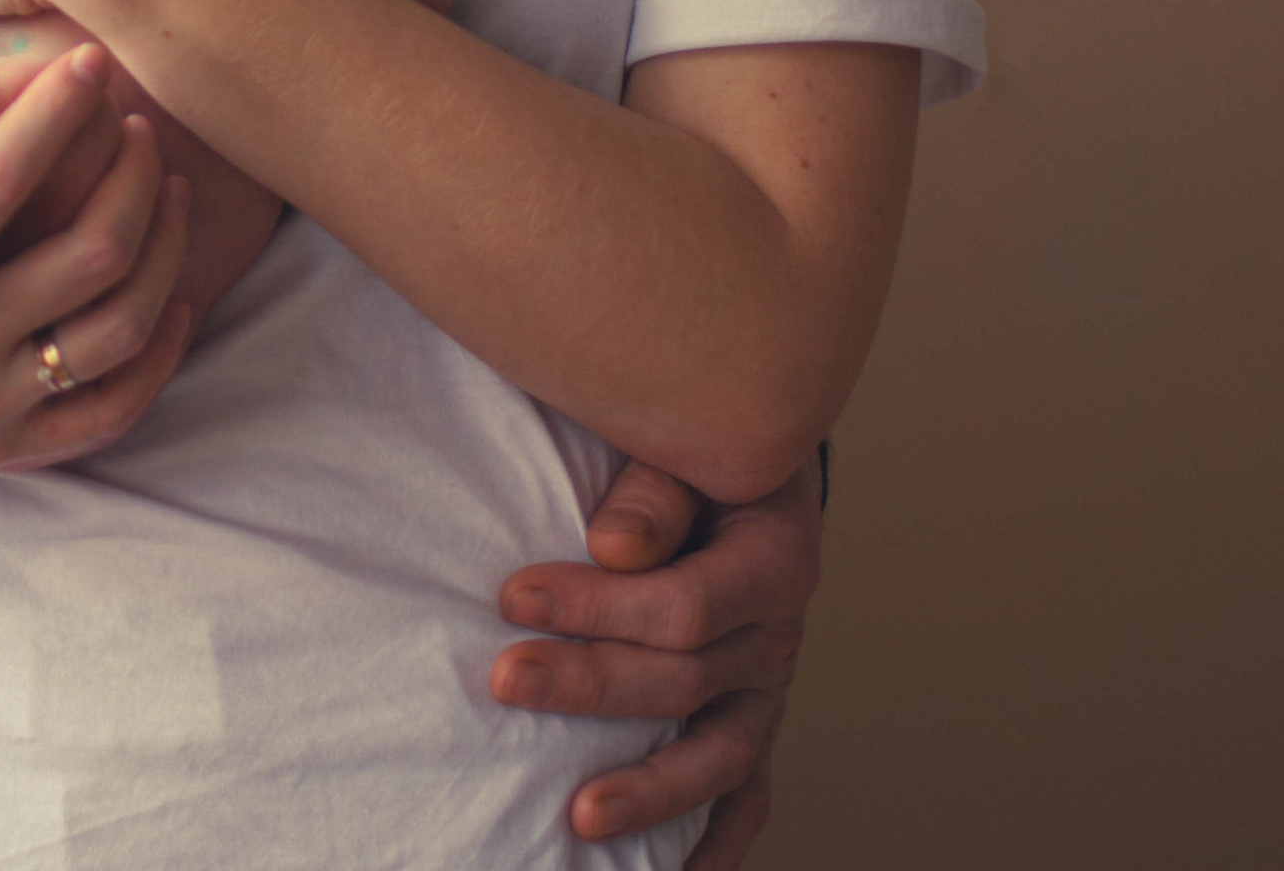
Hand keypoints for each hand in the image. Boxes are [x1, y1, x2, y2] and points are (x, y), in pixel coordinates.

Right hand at [0, 44, 195, 503]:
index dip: (49, 115)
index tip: (88, 61)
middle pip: (88, 255)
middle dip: (129, 176)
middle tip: (138, 123)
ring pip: (116, 331)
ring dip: (160, 252)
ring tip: (166, 186)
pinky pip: (105, 414)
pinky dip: (156, 360)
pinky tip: (175, 300)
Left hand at [491, 460, 818, 867]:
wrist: (748, 476)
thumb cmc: (697, 456)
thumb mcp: (687, 451)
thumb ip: (654, 493)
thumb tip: (613, 546)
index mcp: (773, 561)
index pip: (685, 606)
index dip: (597, 606)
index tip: (511, 596)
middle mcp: (777, 638)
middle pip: (686, 682)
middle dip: (590, 685)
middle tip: (505, 681)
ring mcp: (766, 696)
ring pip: (717, 761)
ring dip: (647, 792)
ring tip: (576, 819)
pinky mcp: (749, 731)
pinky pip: (743, 804)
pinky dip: (710, 848)